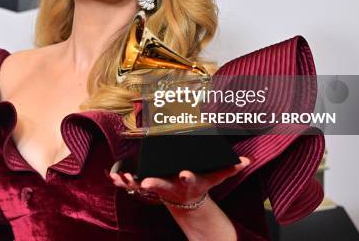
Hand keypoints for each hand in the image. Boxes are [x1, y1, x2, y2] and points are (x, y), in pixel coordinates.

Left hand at [108, 157, 250, 207]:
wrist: (187, 198)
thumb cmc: (200, 182)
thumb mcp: (215, 177)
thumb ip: (229, 168)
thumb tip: (246, 161)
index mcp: (187, 181)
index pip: (188, 178)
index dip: (186, 176)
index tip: (183, 173)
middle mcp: (172, 186)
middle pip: (162, 186)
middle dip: (153, 185)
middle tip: (144, 183)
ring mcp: (159, 188)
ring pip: (143, 187)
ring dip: (132, 183)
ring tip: (120, 176)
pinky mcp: (149, 188)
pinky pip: (133, 186)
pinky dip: (122, 182)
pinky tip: (112, 177)